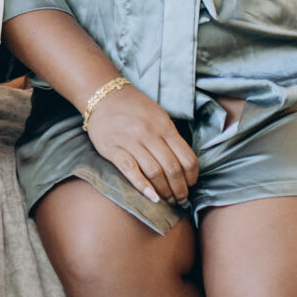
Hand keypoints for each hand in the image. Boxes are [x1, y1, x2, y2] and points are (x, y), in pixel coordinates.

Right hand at [84, 83, 198, 205]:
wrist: (104, 95)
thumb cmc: (134, 108)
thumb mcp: (159, 116)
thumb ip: (171, 137)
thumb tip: (184, 165)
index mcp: (164, 126)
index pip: (187, 158)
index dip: (192, 177)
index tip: (191, 185)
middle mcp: (149, 133)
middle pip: (172, 168)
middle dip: (179, 189)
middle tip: (180, 199)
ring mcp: (130, 141)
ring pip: (154, 172)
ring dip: (164, 192)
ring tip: (168, 200)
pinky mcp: (112, 148)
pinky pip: (130, 170)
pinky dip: (142, 186)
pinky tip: (151, 197)